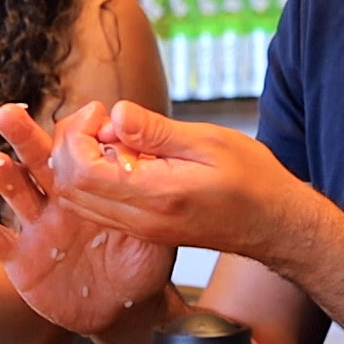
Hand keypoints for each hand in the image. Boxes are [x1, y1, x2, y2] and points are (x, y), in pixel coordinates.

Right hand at [0, 102, 175, 335]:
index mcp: (89, 187)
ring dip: (1, 176)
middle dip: (22, 135)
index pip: (76, 149)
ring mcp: (35, 227)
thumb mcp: (155, 233)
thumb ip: (150, 203)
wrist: (124, 309)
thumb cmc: (142, 264)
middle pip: (36, 159)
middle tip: (7, 113)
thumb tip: (153, 164)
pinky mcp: (20, 258)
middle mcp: (57, 199)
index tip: (87, 115)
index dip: (76, 132)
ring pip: (14, 192)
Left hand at [48, 99, 300, 258]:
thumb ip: (156, 131)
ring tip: (110, 134)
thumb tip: (116, 113)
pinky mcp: (142, 230)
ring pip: (77, 201)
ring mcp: (139, 229)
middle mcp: (141, 220)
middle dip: (70, 146)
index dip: (77, 136)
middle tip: (100, 119)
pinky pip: (96, 207)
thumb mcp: (209, 141)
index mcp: (156, 196)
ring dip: (78, 163)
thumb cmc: (252, 179)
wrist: (274, 224)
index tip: (102, 112)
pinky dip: (92, 178)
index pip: (82, 172)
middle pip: (69, 188)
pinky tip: (121, 155)